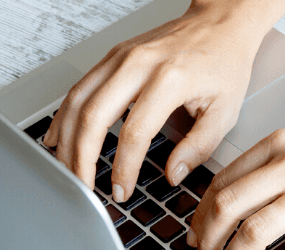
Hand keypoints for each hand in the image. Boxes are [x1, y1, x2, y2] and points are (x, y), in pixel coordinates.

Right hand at [43, 0, 284, 201]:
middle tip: (84, 188)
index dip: (123, 168)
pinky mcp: (113, 56)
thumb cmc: (224, 63)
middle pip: (93, 116)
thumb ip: (199, 147)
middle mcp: (138, 64)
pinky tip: (59, 137)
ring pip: (77, 101)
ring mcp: (120, 57)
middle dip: (82, 159)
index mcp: (169, 79)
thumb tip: (173, 175)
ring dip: (66, 140)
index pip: (135, 133)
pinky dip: (64, 115)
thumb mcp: (225, 111)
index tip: (122, 191)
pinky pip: (79, 88)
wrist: (220, 23)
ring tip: (67, 170)